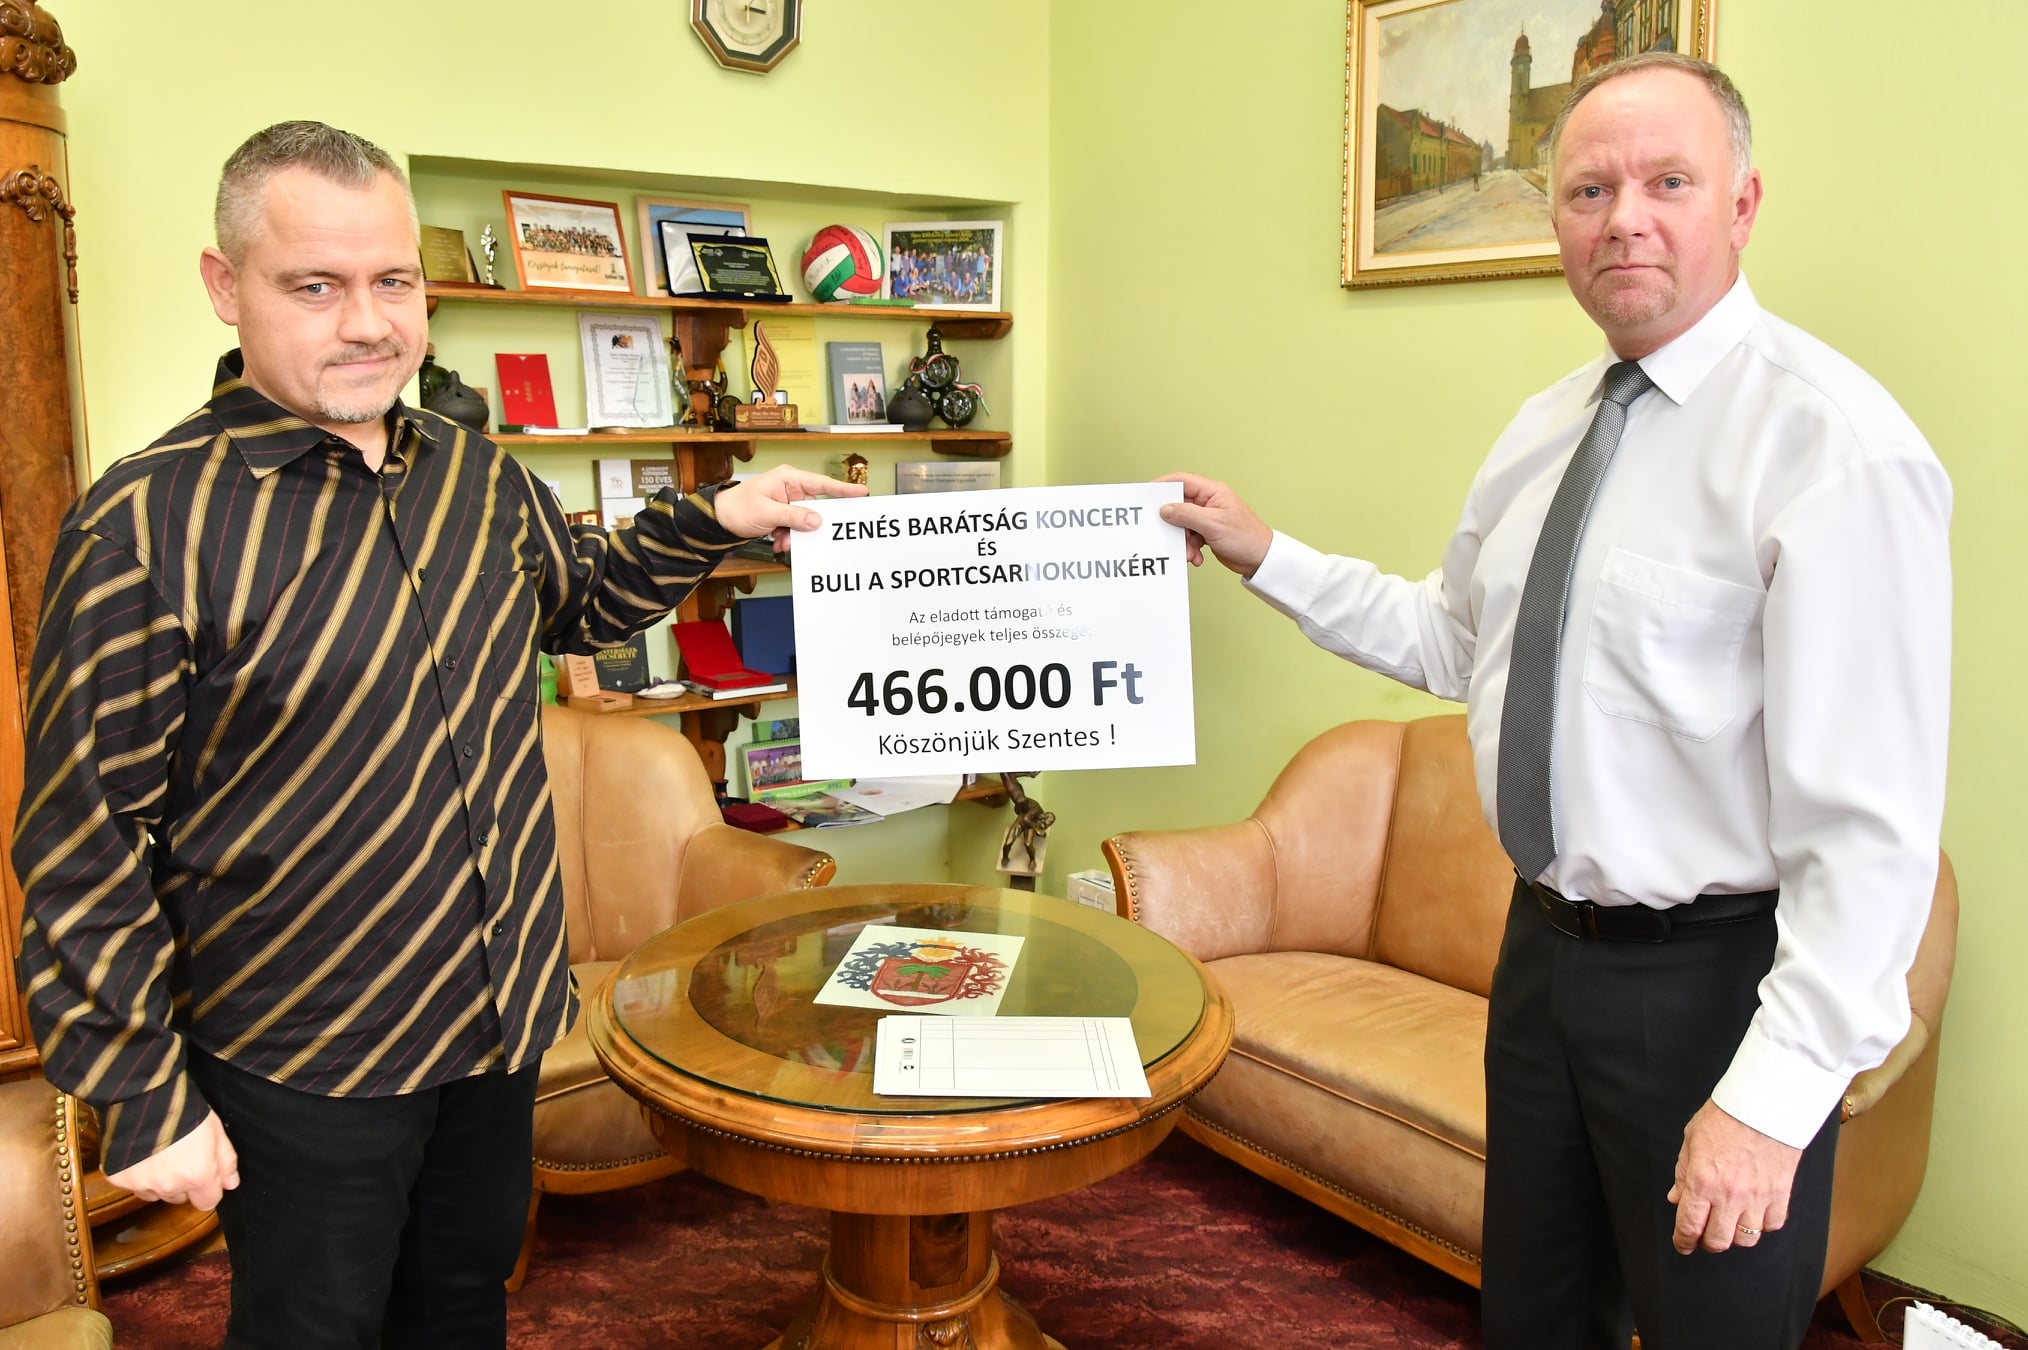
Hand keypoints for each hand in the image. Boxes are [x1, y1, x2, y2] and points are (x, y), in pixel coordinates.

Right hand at [106, 1110, 239, 1211]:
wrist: (143, 1096)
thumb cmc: (184, 1110)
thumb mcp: (216, 1130)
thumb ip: (226, 1161)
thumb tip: (230, 1184)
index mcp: (197, 1176)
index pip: (207, 1202)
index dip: (208, 1189)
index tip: (206, 1175)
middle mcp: (168, 1186)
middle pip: (180, 1198)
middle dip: (183, 1183)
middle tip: (181, 1157)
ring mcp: (141, 1184)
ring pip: (156, 1194)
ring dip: (159, 1182)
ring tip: (160, 1154)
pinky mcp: (119, 1178)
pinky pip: (132, 1185)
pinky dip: (137, 1174)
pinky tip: (141, 1153)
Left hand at [713, 465, 867, 547]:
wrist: (719, 519)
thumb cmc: (738, 508)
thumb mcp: (767, 513)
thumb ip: (794, 516)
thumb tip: (816, 521)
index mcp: (788, 478)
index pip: (821, 484)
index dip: (842, 490)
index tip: (862, 493)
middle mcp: (790, 488)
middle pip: (814, 507)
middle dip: (810, 524)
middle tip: (810, 536)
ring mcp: (787, 501)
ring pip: (804, 520)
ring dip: (796, 534)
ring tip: (782, 542)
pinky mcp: (782, 514)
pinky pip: (795, 526)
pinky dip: (789, 537)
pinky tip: (779, 543)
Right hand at [1155, 473, 1272, 577]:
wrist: (1259, 559)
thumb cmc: (1246, 538)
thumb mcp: (1212, 524)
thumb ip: (1186, 514)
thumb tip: (1165, 509)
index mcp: (1212, 492)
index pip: (1182, 481)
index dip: (1163, 485)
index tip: (1148, 494)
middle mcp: (1208, 502)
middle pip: (1179, 505)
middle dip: (1173, 523)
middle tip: (1166, 532)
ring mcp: (1207, 517)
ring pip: (1182, 524)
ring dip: (1182, 540)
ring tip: (1190, 552)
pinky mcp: (1207, 532)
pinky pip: (1189, 537)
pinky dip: (1190, 548)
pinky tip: (1196, 556)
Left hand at [1667, 1099, 1801, 1253]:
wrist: (1764, 1104)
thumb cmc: (1725, 1117)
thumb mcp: (1692, 1139)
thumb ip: (1683, 1173)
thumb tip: (1676, 1199)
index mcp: (1702, 1181)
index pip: (1689, 1225)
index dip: (1683, 1241)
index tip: (1683, 1245)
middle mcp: (1729, 1195)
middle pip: (1718, 1241)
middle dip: (1707, 1243)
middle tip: (1704, 1235)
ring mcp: (1757, 1198)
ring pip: (1746, 1239)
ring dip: (1735, 1235)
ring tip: (1729, 1223)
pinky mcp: (1780, 1194)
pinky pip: (1772, 1225)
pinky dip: (1762, 1225)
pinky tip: (1754, 1213)